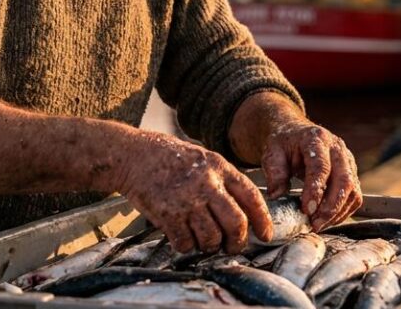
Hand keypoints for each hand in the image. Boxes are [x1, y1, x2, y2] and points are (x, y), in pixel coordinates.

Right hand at [114, 129, 273, 253]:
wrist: (134, 155)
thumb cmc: (171, 159)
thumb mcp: (204, 159)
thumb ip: (223, 181)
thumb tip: (244, 212)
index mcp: (219, 168)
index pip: (252, 197)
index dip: (263, 220)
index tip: (266, 235)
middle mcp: (206, 183)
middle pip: (236, 223)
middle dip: (238, 242)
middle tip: (233, 247)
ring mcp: (187, 200)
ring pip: (212, 238)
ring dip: (210, 246)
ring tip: (205, 242)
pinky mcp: (167, 214)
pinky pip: (185, 242)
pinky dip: (186, 246)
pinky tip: (183, 238)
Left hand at [261, 121, 362, 229]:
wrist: (296, 134)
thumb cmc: (284, 145)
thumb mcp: (272, 153)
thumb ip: (275, 173)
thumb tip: (277, 195)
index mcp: (316, 139)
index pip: (321, 167)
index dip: (315, 191)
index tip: (306, 210)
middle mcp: (337, 148)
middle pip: (344, 180)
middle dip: (331, 207)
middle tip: (315, 224)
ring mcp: (347, 160)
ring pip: (353, 190)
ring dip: (338, 212)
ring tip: (319, 225)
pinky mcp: (352, 172)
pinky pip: (355, 195)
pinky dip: (344, 211)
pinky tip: (328, 219)